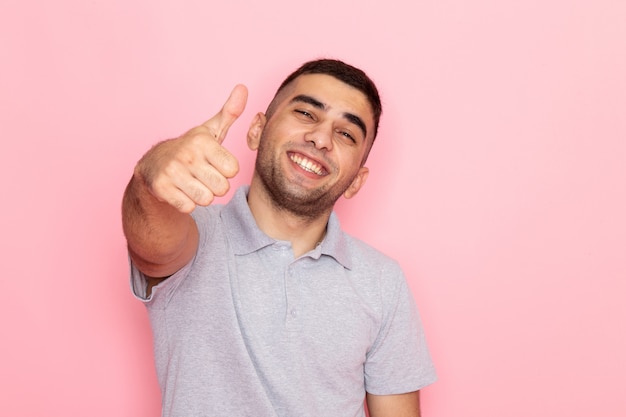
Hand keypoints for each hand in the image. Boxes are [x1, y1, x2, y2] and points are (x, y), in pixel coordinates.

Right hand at [135, 84, 247, 212]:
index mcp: (203, 141)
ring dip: (201, 196)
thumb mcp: (211, 130)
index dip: (225, 171)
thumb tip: (243, 87)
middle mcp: (187, 154)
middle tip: (202, 176)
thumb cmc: (191, 150)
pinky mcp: (161, 188)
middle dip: (214, 186)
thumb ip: (230, 113)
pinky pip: (189, 207)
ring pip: (206, 199)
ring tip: (191, 183)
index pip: (233, 170)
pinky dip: (186, 204)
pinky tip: (180, 191)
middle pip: (222, 188)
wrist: (153, 165)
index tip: (213, 163)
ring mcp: (172, 171)